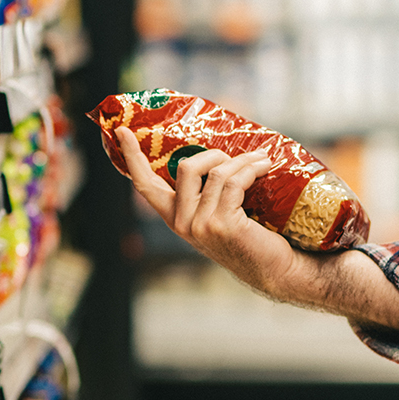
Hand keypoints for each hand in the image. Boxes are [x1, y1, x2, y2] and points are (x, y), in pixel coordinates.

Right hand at [109, 128, 300, 296]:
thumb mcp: (219, 212)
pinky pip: (235, 182)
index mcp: (176, 217)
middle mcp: (182, 223)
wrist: (276, 268)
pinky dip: (252, 170)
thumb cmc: (252, 236)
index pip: (146, 185)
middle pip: (187, 167)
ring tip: (261, 160)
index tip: (122, 131)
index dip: (132, 157)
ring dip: (243, 160)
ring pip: (216, 172)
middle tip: (237, 158)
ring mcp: (200, 225)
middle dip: (214, 154)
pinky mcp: (222, 224)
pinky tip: (265, 168)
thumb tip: (216, 151)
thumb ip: (207, 191)